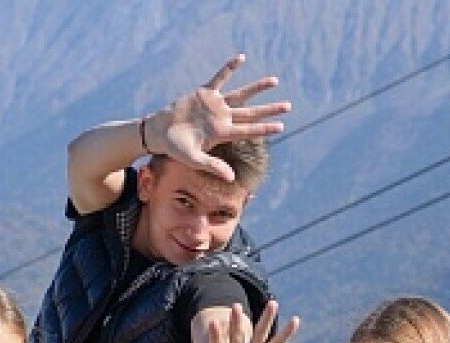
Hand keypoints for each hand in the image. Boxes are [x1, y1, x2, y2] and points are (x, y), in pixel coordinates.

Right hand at [147, 53, 290, 181]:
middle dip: (269, 110)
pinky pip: (220, 77)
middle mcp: (222, 118)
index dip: (264, 128)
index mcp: (221, 133)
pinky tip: (242, 58)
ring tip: (275, 81)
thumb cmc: (176, 148)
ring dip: (257, 88)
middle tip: (289, 107)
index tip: (281, 127)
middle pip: (251, 112)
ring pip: (241, 94)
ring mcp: (215, 104)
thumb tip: (231, 178)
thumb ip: (212, 165)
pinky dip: (229, 68)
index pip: (248, 130)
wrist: (161, 132)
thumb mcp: (193, 159)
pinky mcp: (204, 93)